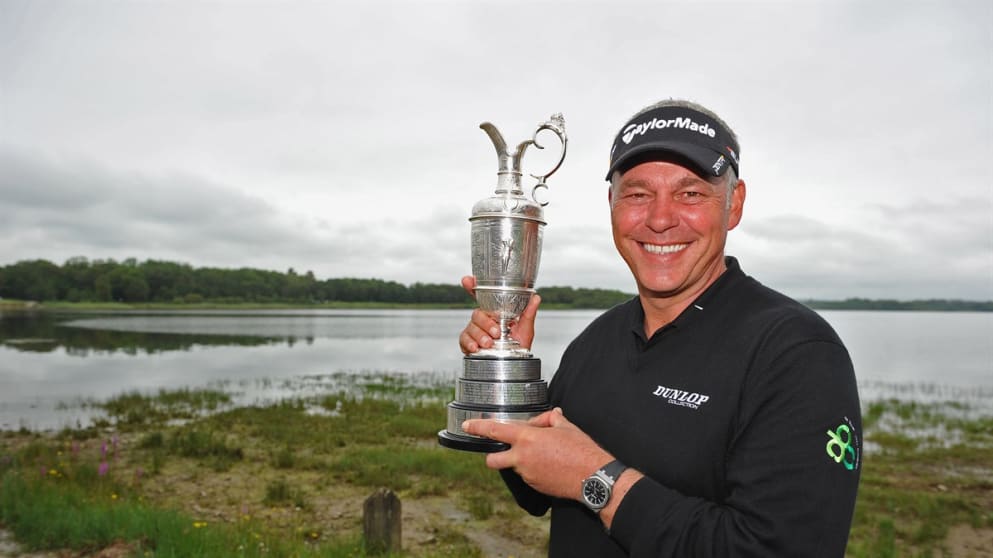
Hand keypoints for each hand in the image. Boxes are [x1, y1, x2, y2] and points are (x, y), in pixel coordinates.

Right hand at [458, 275, 540, 353]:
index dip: (472, 286)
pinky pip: (464, 339)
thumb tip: (536, 297)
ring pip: (471, 327)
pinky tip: (476, 347)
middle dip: (486, 323)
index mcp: (494, 312)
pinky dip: (469, 343)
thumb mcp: (526, 329)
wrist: (514, 365)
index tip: (467, 280)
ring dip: (480, 335)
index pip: (482, 297)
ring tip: (489, 343)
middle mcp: (483, 320)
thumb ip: (528, 313)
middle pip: (477, 314)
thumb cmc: (518, 345)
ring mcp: (475, 331)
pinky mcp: (468, 343)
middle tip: (496, 333)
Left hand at [462, 408, 611, 500]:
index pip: (494, 430)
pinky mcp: (535, 486)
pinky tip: (550, 466)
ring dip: (521, 461)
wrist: (593, 477)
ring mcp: (527, 474)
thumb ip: (551, 420)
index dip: (477, 427)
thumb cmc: (581, 450)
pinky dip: (533, 470)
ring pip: (514, 467)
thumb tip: (548, 417)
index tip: (467, 425)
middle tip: (504, 450)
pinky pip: (528, 476)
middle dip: (493, 455)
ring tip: (544, 455)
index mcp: (527, 438)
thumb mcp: (566, 427)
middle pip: (493, 459)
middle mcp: (522, 458)